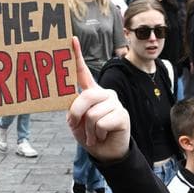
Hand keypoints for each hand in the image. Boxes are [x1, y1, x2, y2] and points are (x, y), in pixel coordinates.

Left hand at [66, 38, 129, 162]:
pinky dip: (97, 134)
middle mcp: (104, 93)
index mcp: (91, 91)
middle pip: (85, 97)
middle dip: (76, 114)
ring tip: (93, 134)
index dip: (77, 55)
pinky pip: (101, 123)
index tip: (71, 39)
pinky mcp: (122, 115)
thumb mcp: (76, 121)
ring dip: (88, 130)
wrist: (105, 152)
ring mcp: (115, 103)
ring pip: (91, 114)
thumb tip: (71, 103)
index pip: (83, 72)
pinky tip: (102, 136)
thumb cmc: (89, 134)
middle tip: (75, 126)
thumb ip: (73, 108)